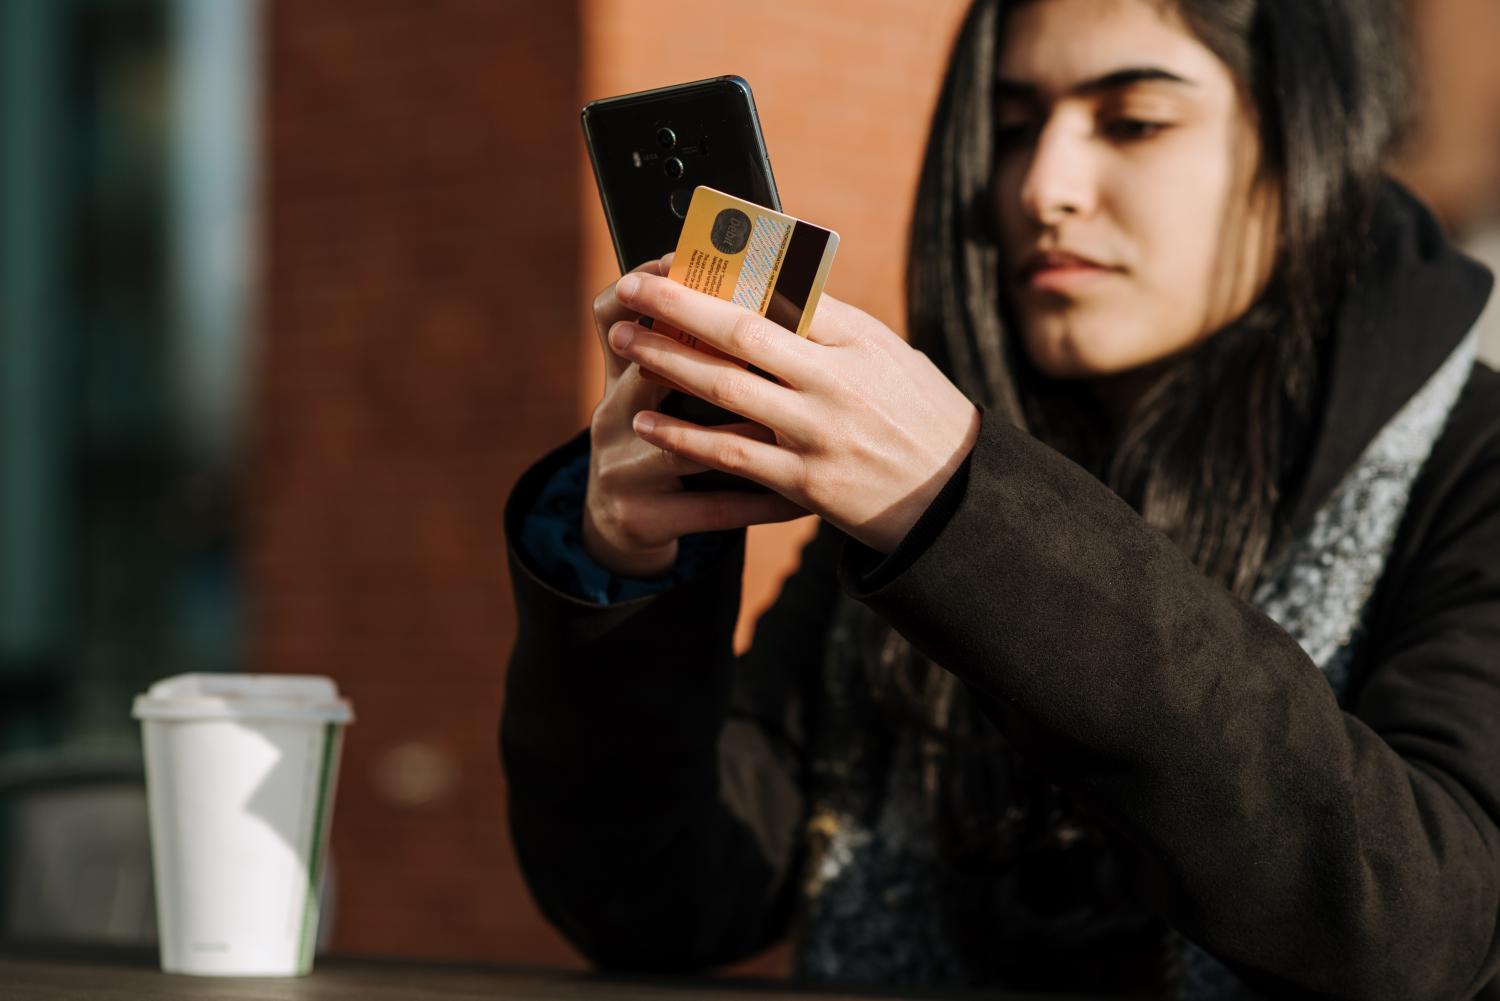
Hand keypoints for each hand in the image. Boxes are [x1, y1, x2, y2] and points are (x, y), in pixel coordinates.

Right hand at [582, 256, 808, 578]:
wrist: (619, 520)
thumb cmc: (654, 435)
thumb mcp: (649, 391)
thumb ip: (691, 347)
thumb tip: (758, 289)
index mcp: (618, 377)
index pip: (611, 316)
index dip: (658, 293)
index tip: (708, 266)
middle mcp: (609, 418)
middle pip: (649, 375)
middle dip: (713, 354)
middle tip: (779, 343)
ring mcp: (622, 471)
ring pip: (690, 449)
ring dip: (750, 434)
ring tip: (806, 426)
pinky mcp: (643, 518)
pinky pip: (713, 508)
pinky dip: (762, 502)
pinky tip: (804, 499)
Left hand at [609, 269, 981, 554]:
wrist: (955, 500)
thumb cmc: (918, 416)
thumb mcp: (889, 357)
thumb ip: (831, 328)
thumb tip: (768, 289)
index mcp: (860, 339)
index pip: (783, 291)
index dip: (722, 274)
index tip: (678, 260)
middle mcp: (839, 381)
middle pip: (742, 333)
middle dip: (677, 307)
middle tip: (629, 289)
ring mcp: (820, 433)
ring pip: (727, 389)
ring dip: (666, 362)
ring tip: (623, 343)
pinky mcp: (807, 484)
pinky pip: (731, 454)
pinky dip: (683, 436)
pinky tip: (645, 421)